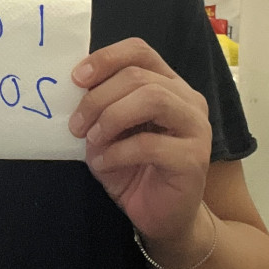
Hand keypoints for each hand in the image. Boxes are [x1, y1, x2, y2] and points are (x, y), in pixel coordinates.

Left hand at [69, 38, 211, 248]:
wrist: (161, 217)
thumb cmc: (132, 168)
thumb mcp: (109, 130)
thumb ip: (101, 104)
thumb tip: (73, 86)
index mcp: (167, 84)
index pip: (139, 51)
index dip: (106, 58)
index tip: (76, 78)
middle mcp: (187, 99)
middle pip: (138, 76)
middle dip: (98, 97)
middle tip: (76, 125)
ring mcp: (196, 127)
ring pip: (152, 98)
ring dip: (111, 117)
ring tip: (91, 140)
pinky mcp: (194, 159)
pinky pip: (151, 144)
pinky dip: (118, 152)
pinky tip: (104, 164)